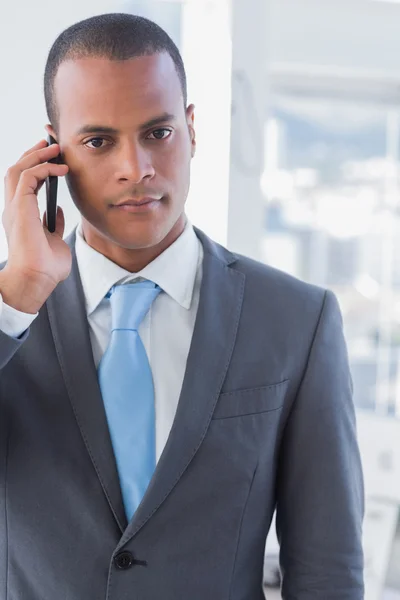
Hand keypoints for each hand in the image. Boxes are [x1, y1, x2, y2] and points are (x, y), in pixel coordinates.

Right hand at [0, 139, 70, 312]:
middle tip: (51, 143)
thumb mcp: (54, 241)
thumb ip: (53, 224)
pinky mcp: (20, 207)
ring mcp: (15, 207)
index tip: (50, 157)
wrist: (37, 280)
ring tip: (55, 148)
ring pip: (19, 168)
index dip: (35, 166)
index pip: (23, 183)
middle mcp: (14, 208)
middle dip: (33, 153)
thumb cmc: (45, 268)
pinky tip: (60, 169)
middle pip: (17, 170)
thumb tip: (57, 210)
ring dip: (37, 155)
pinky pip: (30, 176)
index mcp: (20, 215)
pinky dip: (44, 168)